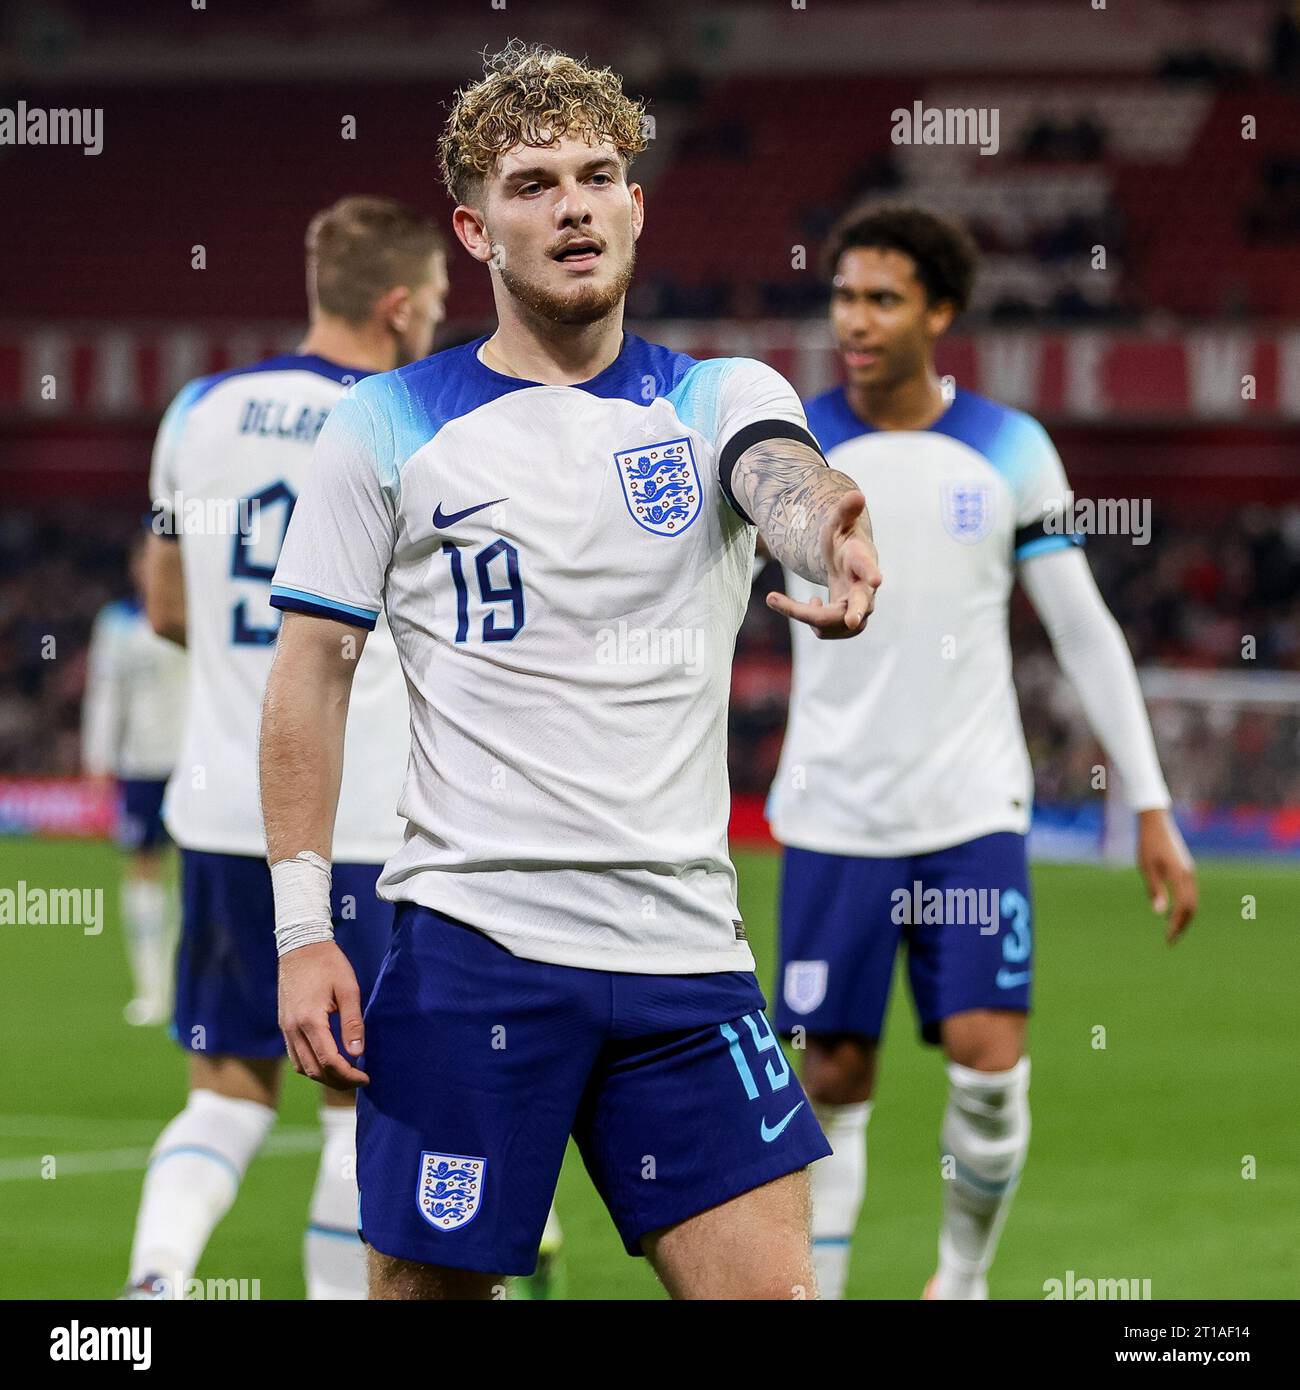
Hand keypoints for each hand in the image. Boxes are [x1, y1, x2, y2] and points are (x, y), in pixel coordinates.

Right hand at [278, 940, 369, 1087]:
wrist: (300, 946)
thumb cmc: (328, 964)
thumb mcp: (348, 989)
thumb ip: (353, 1022)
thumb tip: (358, 1054)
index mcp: (310, 1020)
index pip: (328, 1061)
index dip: (348, 1075)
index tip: (365, 1078)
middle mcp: (293, 1029)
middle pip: (313, 1070)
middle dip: (337, 1081)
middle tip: (359, 1081)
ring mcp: (285, 1028)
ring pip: (302, 1067)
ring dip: (323, 1076)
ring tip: (346, 1075)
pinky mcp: (284, 1024)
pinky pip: (295, 1055)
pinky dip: (311, 1065)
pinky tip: (328, 1061)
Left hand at [766, 490, 881, 637]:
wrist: (850, 565)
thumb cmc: (844, 542)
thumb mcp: (838, 524)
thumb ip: (845, 511)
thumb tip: (856, 494)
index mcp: (862, 562)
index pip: (868, 566)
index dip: (871, 572)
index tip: (877, 579)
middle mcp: (866, 589)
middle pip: (862, 606)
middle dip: (856, 614)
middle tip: (854, 621)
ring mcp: (860, 610)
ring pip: (831, 625)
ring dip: (802, 614)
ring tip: (777, 599)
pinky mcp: (848, 625)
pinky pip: (823, 631)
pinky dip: (807, 617)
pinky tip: (814, 601)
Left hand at [1137, 808, 1196, 943]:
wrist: (1156, 822)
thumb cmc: (1147, 844)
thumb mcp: (1146, 868)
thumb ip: (1154, 890)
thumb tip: (1159, 913)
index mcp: (1179, 875)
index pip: (1183, 907)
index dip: (1176, 925)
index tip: (1167, 938)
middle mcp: (1189, 875)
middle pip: (1192, 907)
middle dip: (1182, 925)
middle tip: (1170, 940)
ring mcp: (1189, 872)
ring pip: (1193, 901)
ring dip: (1184, 917)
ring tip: (1171, 930)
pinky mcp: (1187, 869)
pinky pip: (1190, 893)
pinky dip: (1184, 906)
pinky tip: (1173, 913)